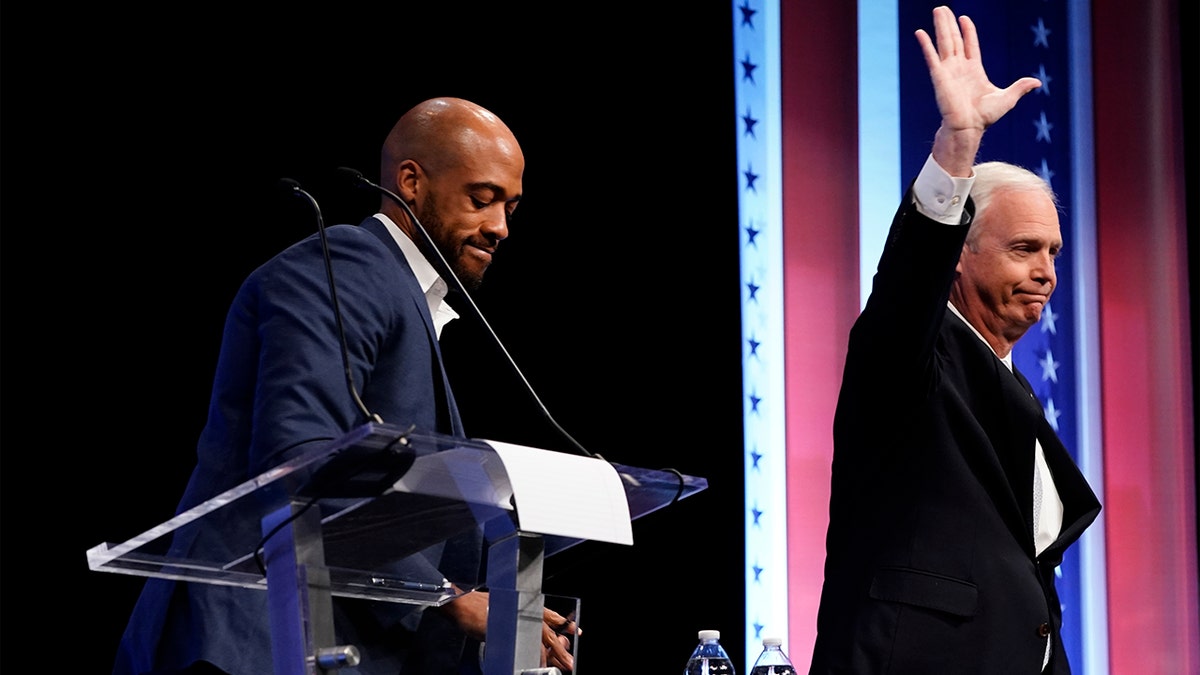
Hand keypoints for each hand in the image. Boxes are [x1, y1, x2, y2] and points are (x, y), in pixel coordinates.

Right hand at [442, 591, 579, 671]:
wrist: (460, 605)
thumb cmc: (478, 608)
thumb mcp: (504, 609)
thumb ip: (520, 619)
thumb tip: (534, 637)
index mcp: (523, 604)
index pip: (548, 614)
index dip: (563, 623)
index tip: (576, 631)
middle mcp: (521, 610)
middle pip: (546, 632)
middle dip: (559, 649)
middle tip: (569, 662)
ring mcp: (513, 620)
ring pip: (536, 641)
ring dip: (546, 657)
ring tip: (554, 668)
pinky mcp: (503, 630)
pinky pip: (520, 647)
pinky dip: (529, 658)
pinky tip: (534, 666)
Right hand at [915, 6, 1040, 174]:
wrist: (968, 128)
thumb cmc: (985, 117)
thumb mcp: (1007, 98)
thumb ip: (1020, 87)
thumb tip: (1037, 82)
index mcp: (974, 70)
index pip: (970, 44)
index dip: (968, 30)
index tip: (963, 18)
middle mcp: (959, 67)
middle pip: (954, 39)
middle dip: (949, 23)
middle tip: (942, 9)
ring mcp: (948, 70)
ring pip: (944, 42)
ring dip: (940, 26)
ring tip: (937, 10)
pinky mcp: (939, 76)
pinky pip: (931, 57)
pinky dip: (925, 45)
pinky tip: (920, 32)